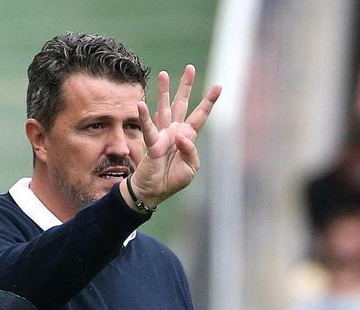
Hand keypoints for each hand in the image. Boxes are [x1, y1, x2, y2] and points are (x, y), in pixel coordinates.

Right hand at [125, 65, 220, 208]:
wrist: (154, 191)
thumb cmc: (172, 179)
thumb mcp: (190, 168)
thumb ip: (191, 150)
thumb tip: (181, 134)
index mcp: (188, 137)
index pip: (200, 115)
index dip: (209, 101)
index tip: (219, 86)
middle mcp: (175, 131)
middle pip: (182, 104)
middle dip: (185, 87)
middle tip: (190, 68)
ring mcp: (163, 135)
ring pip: (164, 108)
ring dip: (164, 92)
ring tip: (163, 74)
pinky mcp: (152, 143)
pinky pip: (148, 128)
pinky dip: (144, 116)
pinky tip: (141, 103)